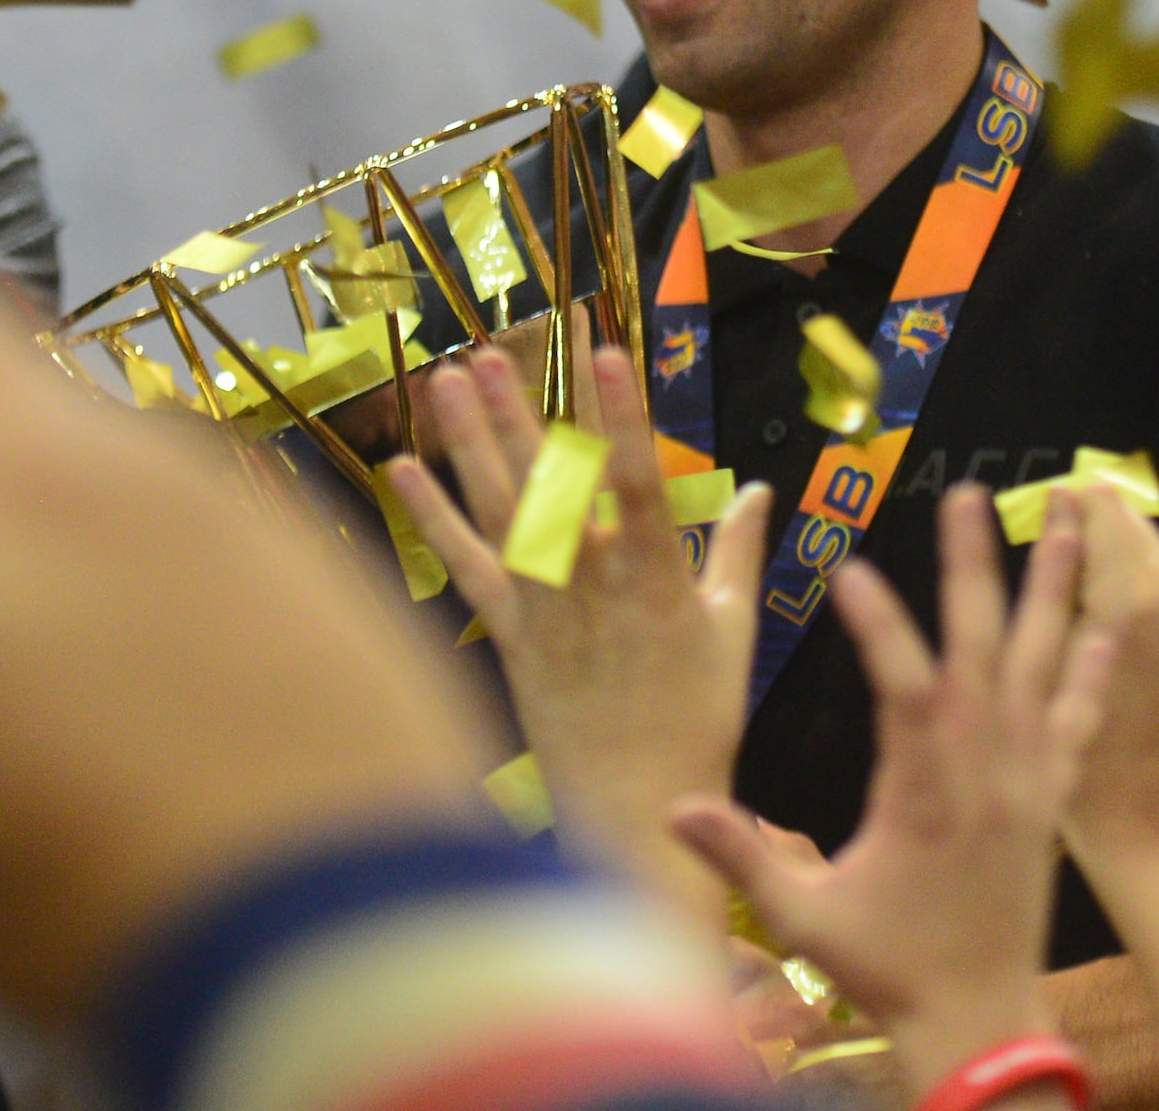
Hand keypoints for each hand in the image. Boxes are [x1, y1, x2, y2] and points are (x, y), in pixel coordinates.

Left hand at [385, 343, 771, 918]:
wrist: (636, 810)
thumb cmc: (697, 725)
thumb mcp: (733, 636)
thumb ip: (737, 554)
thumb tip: (758, 489)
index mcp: (656, 582)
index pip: (638, 482)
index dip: (622, 414)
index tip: (605, 351)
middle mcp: (590, 587)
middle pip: (549, 482)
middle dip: (518, 410)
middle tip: (489, 348)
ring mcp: (541, 610)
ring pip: (499, 510)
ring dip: (469, 440)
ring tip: (447, 377)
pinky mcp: (508, 636)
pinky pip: (463, 567)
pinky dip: (430, 519)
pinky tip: (400, 471)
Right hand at [664, 492, 1103, 1091]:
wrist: (978, 1018)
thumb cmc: (888, 969)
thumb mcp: (806, 917)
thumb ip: (743, 857)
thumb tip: (673, 810)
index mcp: (921, 793)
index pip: (903, 688)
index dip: (879, 627)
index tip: (851, 570)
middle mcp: (983, 772)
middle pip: (982, 649)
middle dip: (974, 566)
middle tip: (969, 493)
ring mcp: (1025, 780)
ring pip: (1044, 666)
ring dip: (1053, 590)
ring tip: (1066, 518)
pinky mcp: (1051, 799)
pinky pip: (1079, 721)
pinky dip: (1092, 670)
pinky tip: (1107, 623)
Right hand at [1045, 486, 1158, 886]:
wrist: (1152, 819)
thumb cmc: (1078, 758)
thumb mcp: (1044, 664)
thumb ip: (1055, 575)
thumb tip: (1056, 501)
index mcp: (1132, 595)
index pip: (1094, 500)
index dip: (1054, 507)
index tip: (1022, 533)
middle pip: (1120, 515)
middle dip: (1078, 532)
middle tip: (1039, 583)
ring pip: (1139, 542)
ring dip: (1102, 558)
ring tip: (1067, 613)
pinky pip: (1158, 572)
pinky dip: (1126, 582)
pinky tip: (1100, 629)